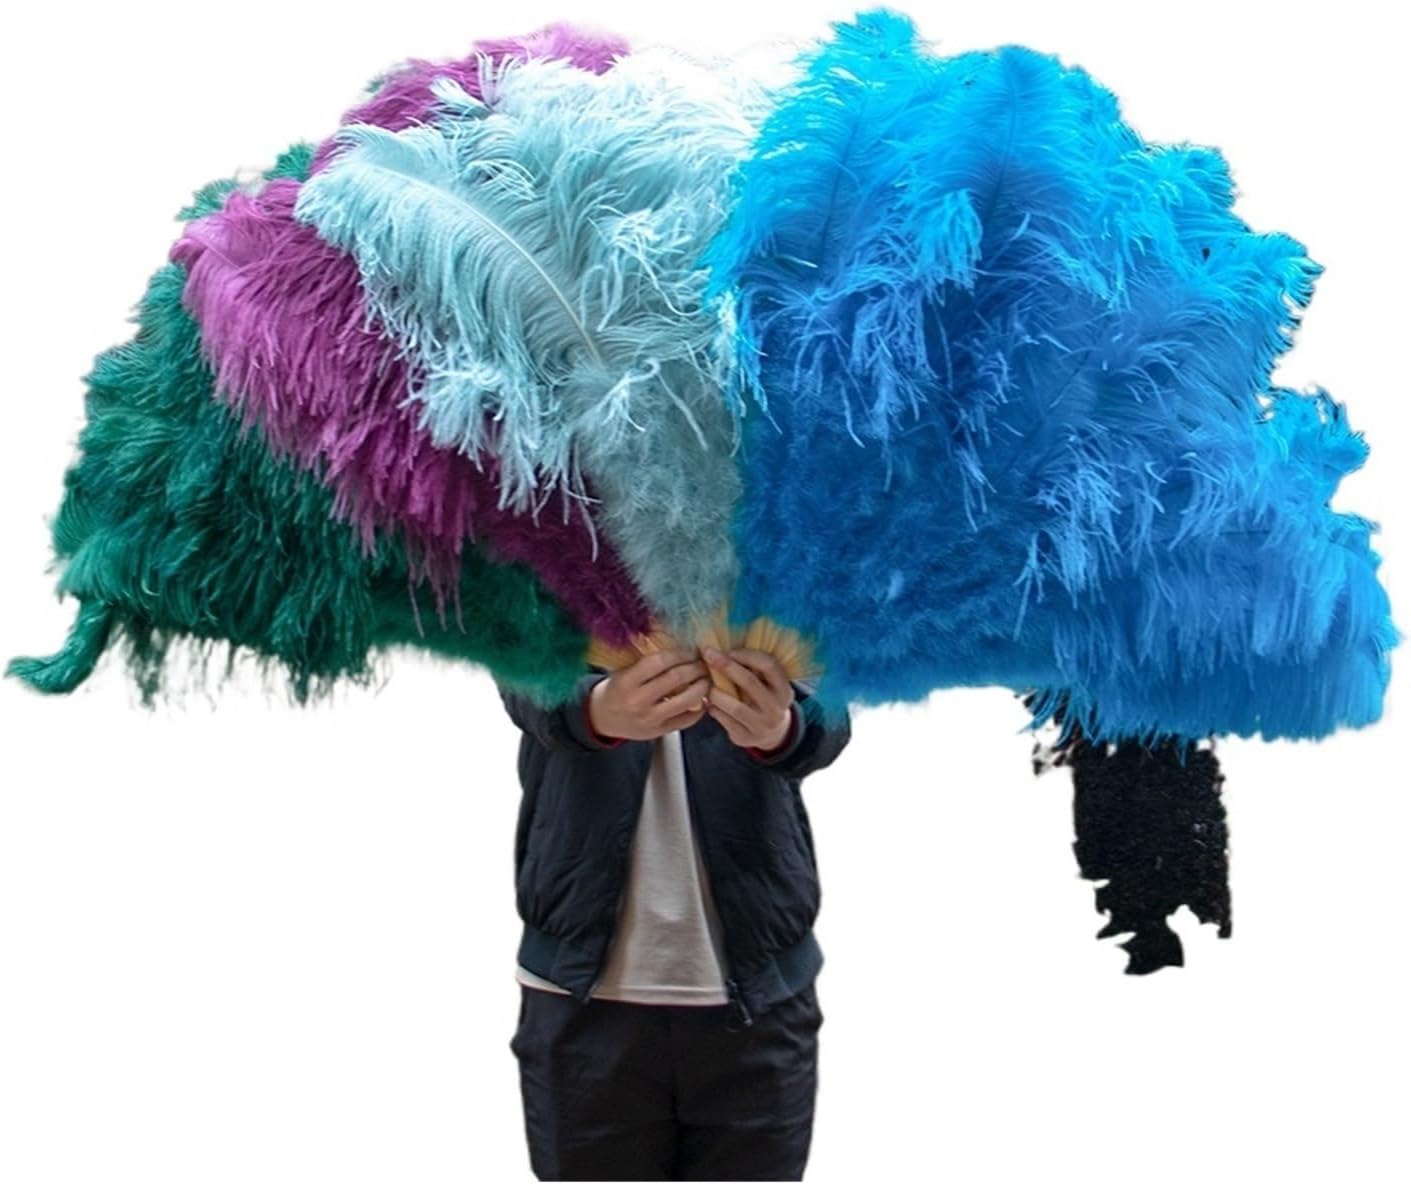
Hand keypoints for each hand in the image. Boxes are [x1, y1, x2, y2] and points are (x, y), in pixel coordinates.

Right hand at [587, 649, 710, 741]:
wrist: (602, 718)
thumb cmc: (616, 689)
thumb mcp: (622, 671)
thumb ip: (645, 661)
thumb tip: (677, 643)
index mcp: (627, 681)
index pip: (659, 662)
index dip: (680, 653)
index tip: (691, 649)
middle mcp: (638, 700)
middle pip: (675, 679)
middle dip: (695, 667)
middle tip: (704, 661)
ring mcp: (650, 719)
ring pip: (686, 701)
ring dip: (702, 687)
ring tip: (707, 678)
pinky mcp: (659, 732)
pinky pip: (686, 720)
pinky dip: (699, 708)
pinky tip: (704, 698)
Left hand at [701, 648, 794, 751]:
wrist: (774, 734)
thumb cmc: (765, 699)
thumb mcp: (769, 686)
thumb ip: (755, 670)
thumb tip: (724, 646)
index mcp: (784, 690)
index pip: (769, 665)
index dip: (747, 654)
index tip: (728, 649)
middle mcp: (776, 708)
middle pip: (750, 682)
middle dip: (726, 666)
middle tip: (708, 654)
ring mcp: (762, 725)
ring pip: (735, 706)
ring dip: (716, 691)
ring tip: (706, 684)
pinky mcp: (746, 737)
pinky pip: (724, 720)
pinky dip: (713, 708)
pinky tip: (708, 701)